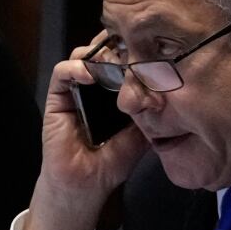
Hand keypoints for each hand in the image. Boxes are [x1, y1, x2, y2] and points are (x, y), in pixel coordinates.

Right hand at [21, 30, 149, 229]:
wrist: (87, 184)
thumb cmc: (113, 160)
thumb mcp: (143, 133)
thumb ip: (153, 112)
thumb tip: (173, 90)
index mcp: (116, 91)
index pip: (124, 59)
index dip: (135, 50)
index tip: (150, 48)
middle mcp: (96, 85)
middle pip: (104, 51)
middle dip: (117, 45)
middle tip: (131, 46)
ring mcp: (76, 89)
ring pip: (84, 55)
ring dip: (99, 53)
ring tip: (113, 61)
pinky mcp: (58, 96)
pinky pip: (62, 72)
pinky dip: (76, 68)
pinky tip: (91, 75)